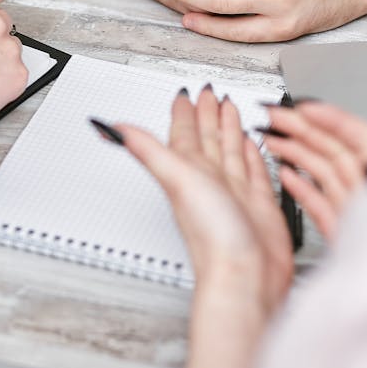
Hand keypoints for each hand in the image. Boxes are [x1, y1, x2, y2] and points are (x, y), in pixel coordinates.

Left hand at [116, 87, 292, 367]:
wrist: (245, 275)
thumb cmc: (211, 236)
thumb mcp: (175, 179)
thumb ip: (145, 149)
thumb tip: (107, 128)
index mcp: (189, 170)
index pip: (184, 133)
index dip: (183, 112)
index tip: (183, 94)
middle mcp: (210, 179)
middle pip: (207, 137)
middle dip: (206, 113)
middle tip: (207, 92)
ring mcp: (234, 191)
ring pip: (229, 150)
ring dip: (228, 128)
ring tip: (228, 107)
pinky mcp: (259, 203)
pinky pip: (253, 170)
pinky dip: (251, 154)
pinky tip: (250, 143)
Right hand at [262, 102, 366, 239]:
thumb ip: (363, 186)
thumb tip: (351, 168)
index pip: (362, 140)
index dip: (332, 119)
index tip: (305, 108)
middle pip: (336, 150)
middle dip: (302, 129)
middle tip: (275, 117)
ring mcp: (355, 212)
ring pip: (324, 173)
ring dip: (295, 153)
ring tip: (272, 140)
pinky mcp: (341, 231)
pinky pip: (319, 202)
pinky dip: (299, 187)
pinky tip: (286, 174)